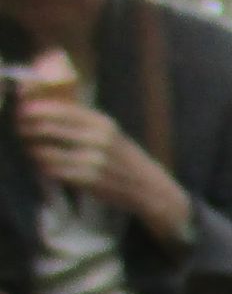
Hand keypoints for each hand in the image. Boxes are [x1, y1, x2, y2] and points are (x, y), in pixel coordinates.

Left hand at [13, 93, 189, 240]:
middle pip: (48, 127)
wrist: (148, 186)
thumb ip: (81, 120)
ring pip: (46, 150)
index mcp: (102, 122)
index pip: (59, 109)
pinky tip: (42, 164)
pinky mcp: (89, 179)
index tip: (21, 110)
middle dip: (28, 128)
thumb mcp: (108, 132)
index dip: (35, 109)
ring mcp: (93, 160)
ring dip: (32, 149)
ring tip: (29, 148)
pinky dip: (43, 166)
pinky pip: (53, 170)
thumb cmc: (122, 157)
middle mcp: (98, 138)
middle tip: (20, 129)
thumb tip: (44, 106)